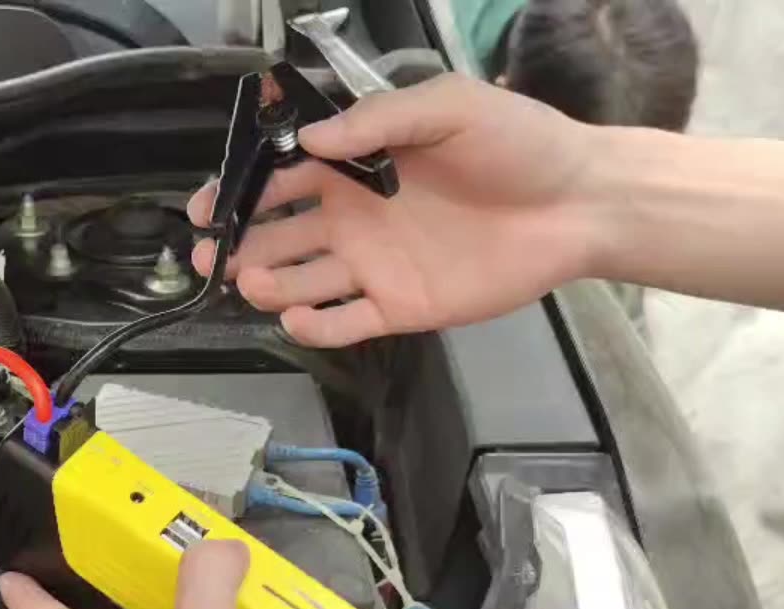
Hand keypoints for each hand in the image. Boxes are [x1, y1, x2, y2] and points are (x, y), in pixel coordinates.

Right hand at [188, 74, 605, 346]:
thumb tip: (311, 139)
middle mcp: (355, 216)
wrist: (578, 203)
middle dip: (236, 245)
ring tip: (252, 281)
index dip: (238, 191)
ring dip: (268, 283)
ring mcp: (375, 265)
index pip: (282, 178)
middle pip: (278, 235)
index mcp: (358, 165)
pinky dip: (315, 326)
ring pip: (301, 281)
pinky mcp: (401, 307)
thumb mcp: (448, 107)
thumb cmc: (518, 143)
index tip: (205, 205)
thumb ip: (379, 121)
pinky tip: (296, 317)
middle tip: (209, 254)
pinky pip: (345, 323)